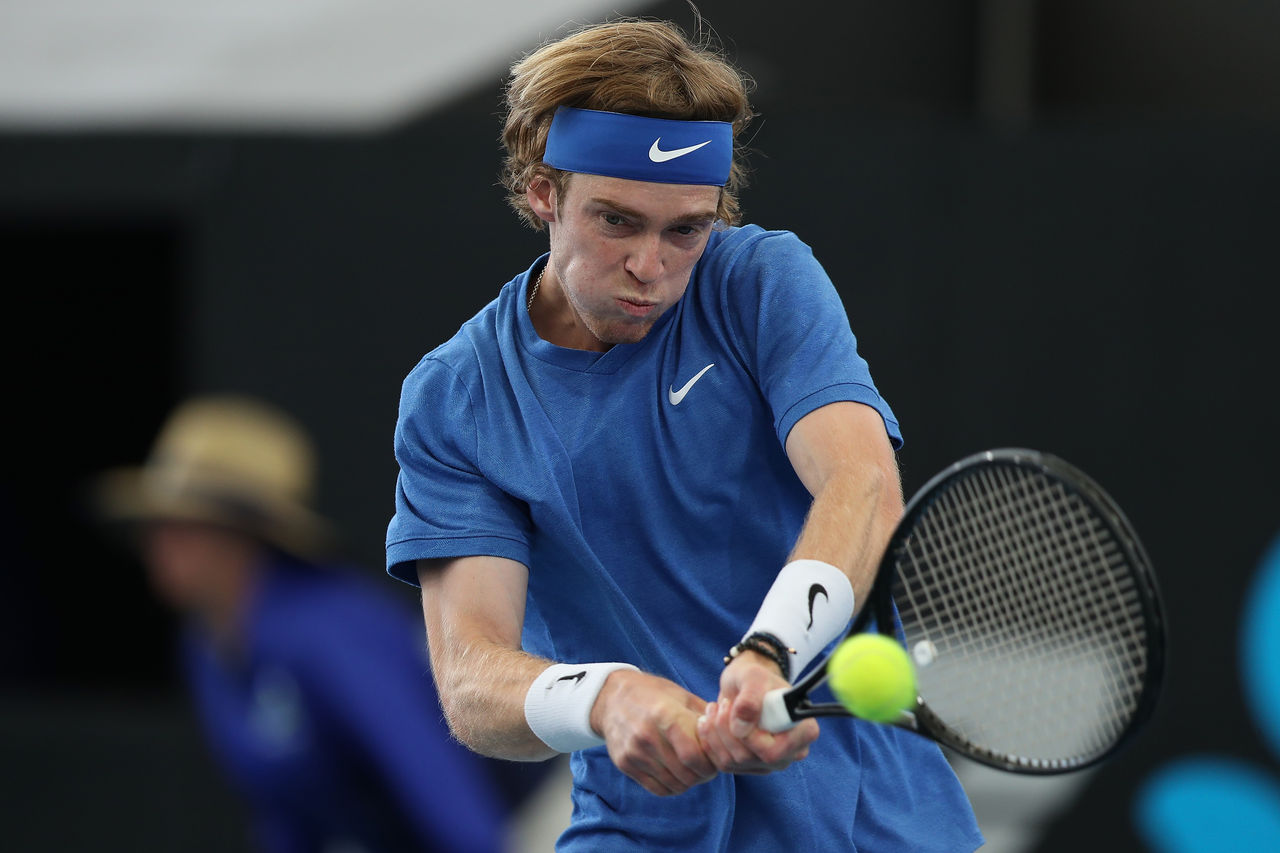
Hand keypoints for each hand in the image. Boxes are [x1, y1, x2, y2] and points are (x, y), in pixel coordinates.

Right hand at [589, 669, 718, 795]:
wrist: (611, 697)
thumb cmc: (653, 694)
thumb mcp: (681, 696)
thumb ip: (705, 717)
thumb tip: (730, 733)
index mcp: (665, 715)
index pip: (695, 755)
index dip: (712, 762)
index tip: (716, 758)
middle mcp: (647, 736)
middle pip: (687, 773)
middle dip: (704, 774)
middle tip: (708, 767)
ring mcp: (634, 752)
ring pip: (674, 784)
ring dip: (690, 782)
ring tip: (693, 769)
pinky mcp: (625, 764)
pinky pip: (657, 789)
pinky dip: (673, 787)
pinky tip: (677, 774)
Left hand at [697, 650, 818, 773]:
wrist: (744, 684)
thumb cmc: (755, 677)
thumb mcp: (753, 676)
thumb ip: (750, 698)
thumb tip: (740, 729)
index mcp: (803, 731)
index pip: (774, 752)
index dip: (750, 737)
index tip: (735, 708)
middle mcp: (790, 753)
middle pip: (750, 758)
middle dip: (726, 730)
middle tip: (720, 704)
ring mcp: (770, 763)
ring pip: (733, 762)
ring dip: (715, 732)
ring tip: (713, 707)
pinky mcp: (750, 766)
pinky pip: (723, 764)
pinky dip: (710, 741)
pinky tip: (708, 721)